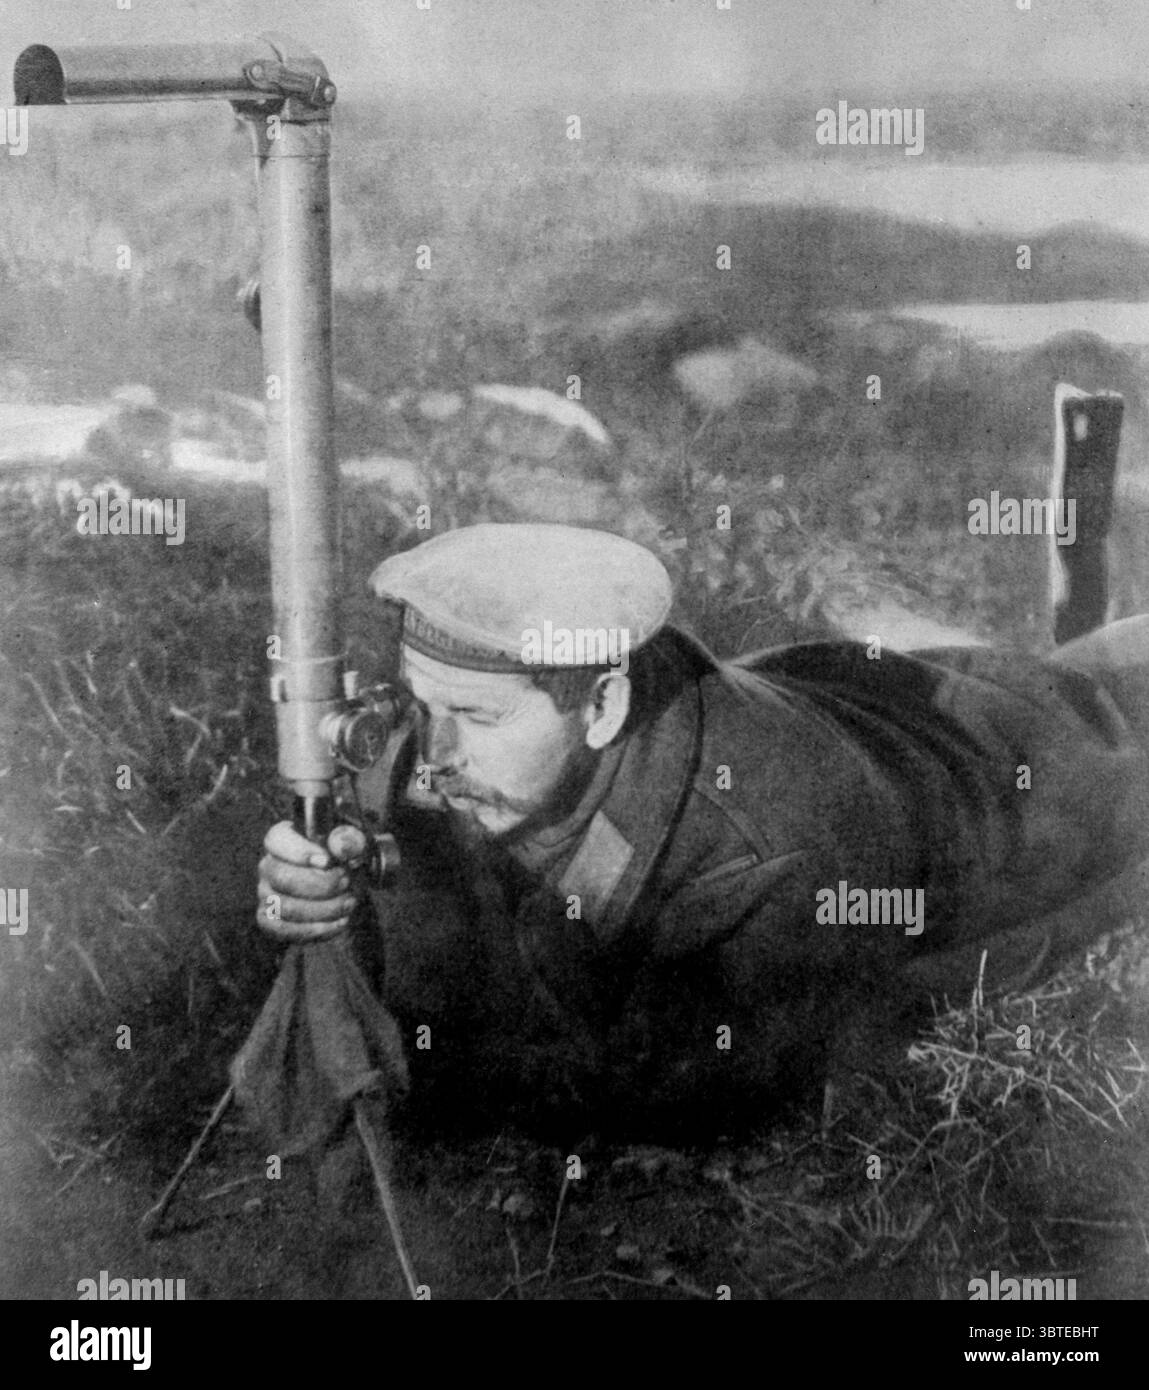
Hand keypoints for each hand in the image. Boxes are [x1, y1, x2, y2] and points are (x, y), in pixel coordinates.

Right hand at [256, 821, 368, 942]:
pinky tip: (340, 922)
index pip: (277, 840)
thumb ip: (350, 843)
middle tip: (345, 882)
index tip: (327, 860)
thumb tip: (344, 846)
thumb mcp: (351, 850)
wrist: (340, 893)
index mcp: (282, 840)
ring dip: (324, 909)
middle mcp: (268, 866)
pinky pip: (286, 930)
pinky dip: (317, 929)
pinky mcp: (268, 921)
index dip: (300, 851)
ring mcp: (265, 895)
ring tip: (349, 903)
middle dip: (320, 884)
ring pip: (287, 907)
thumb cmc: (342, 865)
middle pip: (282, 877)